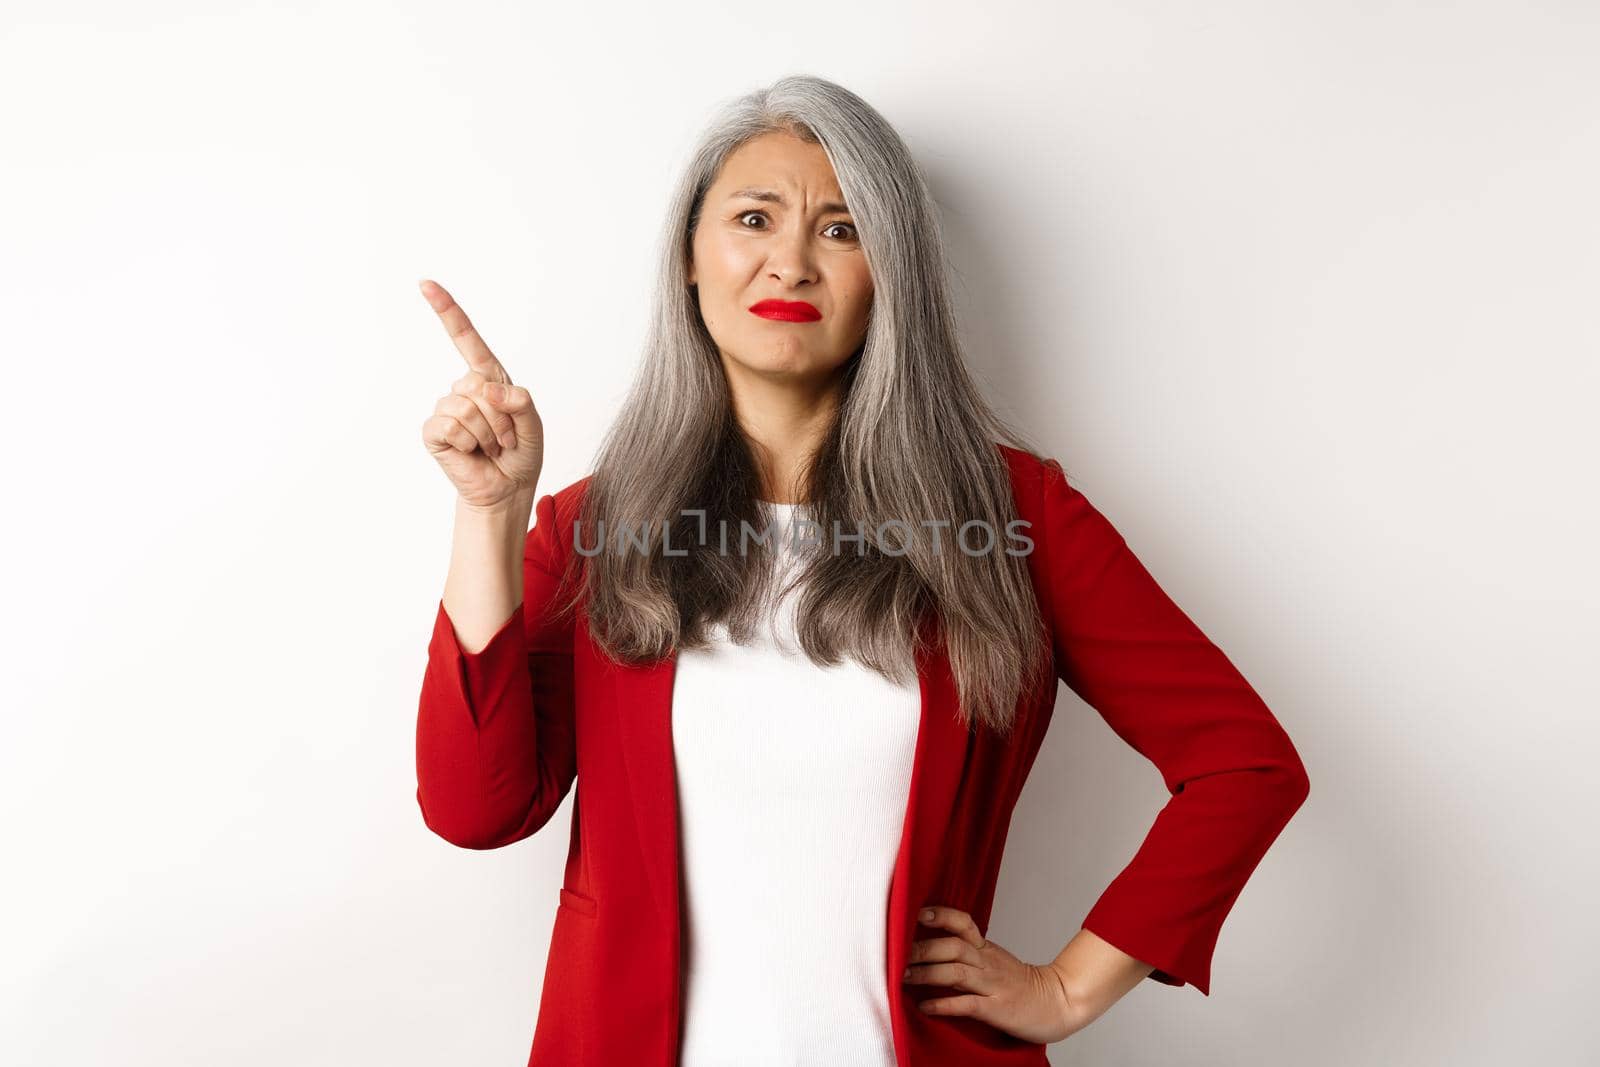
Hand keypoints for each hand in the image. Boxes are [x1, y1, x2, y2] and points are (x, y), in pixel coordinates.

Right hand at [417, 279, 543, 509]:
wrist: (508, 489)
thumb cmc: (520, 454)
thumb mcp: (533, 423)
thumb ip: (519, 400)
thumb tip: (486, 388)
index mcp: (489, 379)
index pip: (467, 340)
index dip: (447, 311)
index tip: (426, 284)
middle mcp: (465, 389)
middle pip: (479, 383)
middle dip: (502, 416)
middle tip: (506, 440)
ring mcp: (447, 409)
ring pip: (467, 407)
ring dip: (489, 434)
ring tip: (492, 448)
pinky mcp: (435, 432)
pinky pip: (451, 425)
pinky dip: (469, 442)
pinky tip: (472, 453)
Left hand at [903, 905, 1093, 1044]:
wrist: (1058, 1003)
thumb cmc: (1021, 984)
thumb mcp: (995, 962)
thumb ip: (968, 954)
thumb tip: (930, 950)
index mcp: (987, 949)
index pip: (964, 923)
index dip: (941, 915)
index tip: (916, 914)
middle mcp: (988, 963)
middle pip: (953, 946)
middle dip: (923, 948)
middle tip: (896, 954)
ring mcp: (993, 986)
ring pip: (956, 972)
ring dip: (927, 973)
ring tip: (903, 977)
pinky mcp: (997, 1009)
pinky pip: (967, 1004)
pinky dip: (944, 1004)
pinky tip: (926, 1006)